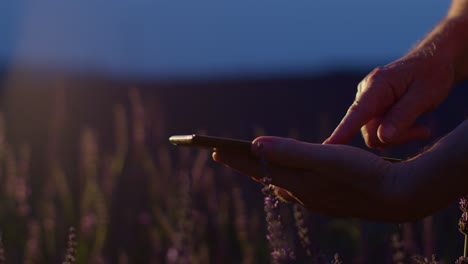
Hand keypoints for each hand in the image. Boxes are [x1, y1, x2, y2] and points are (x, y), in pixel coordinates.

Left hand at [213, 136, 423, 221]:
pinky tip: (289, 178)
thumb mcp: (325, 157)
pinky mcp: (328, 200)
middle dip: (244, 165)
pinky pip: (297, 189)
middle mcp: (302, 194)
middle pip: (264, 176)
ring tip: (253, 164)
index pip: (257, 168)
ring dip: (264, 172)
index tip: (213, 151)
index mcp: (297, 183)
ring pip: (280, 184)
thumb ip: (290, 152)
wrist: (398, 196)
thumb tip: (256, 145)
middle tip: (225, 155)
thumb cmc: (362, 172)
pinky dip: (285, 179)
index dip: (235, 158)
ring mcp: (315, 199)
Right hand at [325, 52, 453, 147]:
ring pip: (375, 135)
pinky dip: (396, 133)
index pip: (357, 113)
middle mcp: (365, 93)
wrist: (431, 62)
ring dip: (399, 135)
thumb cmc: (431, 75)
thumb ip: (402, 117)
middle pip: (371, 132)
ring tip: (420, 126)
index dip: (343, 131)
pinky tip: (412, 123)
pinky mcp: (370, 111)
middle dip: (396, 137)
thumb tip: (382, 138)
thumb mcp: (424, 95)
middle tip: (423, 130)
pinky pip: (378, 132)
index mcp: (377, 86)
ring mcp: (365, 103)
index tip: (327, 146)